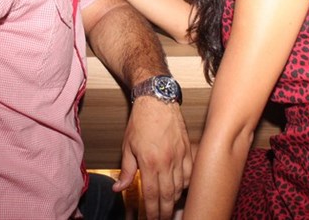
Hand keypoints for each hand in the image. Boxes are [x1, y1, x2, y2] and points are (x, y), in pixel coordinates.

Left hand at [114, 97, 191, 219]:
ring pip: (180, 186)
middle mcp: (167, 162)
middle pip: (168, 195)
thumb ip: (126, 171)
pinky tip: (180, 188)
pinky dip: (186, 184)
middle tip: (162, 219)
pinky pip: (190, 173)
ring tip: (169, 207)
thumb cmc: (141, 122)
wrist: (157, 100)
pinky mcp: (187, 150)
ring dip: (175, 199)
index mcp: (149, 162)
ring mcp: (179, 156)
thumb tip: (118, 188)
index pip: (151, 195)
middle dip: (165, 211)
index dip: (151, 211)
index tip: (150, 219)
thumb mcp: (127, 146)